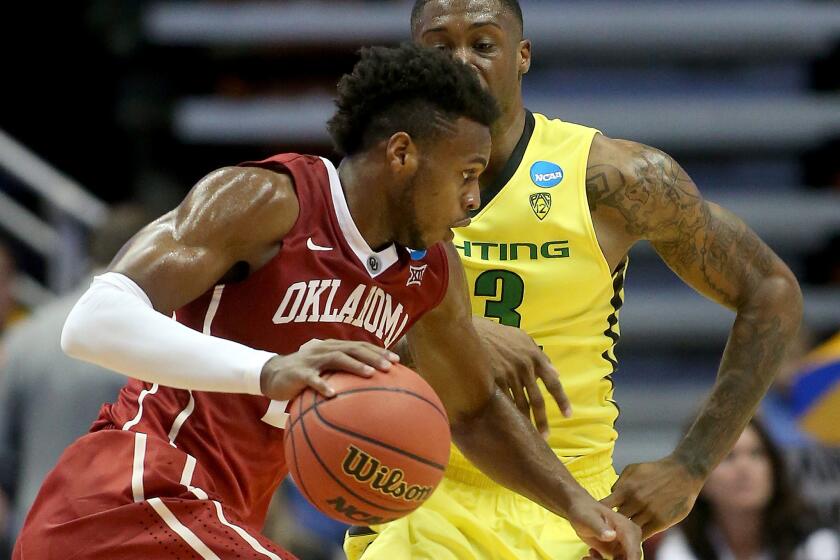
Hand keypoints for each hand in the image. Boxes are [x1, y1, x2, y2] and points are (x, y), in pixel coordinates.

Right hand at [260, 339, 398, 400]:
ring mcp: (312, 361)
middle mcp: (325, 350)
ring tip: (370, 374)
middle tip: (390, 367)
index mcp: (333, 348)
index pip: (360, 346)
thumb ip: (343, 372)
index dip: (379, 351)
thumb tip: (369, 384)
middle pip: (353, 349)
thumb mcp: (324, 370)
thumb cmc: (304, 374)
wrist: (271, 374)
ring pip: (336, 359)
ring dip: (354, 365)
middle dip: (373, 356)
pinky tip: (333, 395)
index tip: (397, 361)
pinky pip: (312, 380)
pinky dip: (323, 386)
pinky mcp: (299, 374)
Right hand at [472, 317, 570, 435]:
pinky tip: (508, 425)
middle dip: (542, 421)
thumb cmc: (497, 333)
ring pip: (520, 405)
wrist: (470, 330)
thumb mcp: (522, 338)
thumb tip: (555, 371)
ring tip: (525, 435)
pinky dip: (507, 415)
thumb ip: (539, 356)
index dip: (561, 400)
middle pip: (537, 400)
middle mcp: (525, 368)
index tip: (568, 415)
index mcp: (534, 357)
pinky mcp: (493, 381)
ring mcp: (508, 375)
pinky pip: (503, 402)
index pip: (553, 383)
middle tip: (545, 436)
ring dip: (524, 422)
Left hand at [566, 493, 641, 559]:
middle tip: (592, 559)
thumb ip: (600, 527)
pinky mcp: (617, 552)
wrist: (579, 509)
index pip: (634, 552)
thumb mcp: (589, 518)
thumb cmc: (584, 510)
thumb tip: (612, 536)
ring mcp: (624, 546)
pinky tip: (590, 554)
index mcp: (628, 529)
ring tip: (588, 557)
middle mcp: (630, 539)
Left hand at [601, 456, 703, 539]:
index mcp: (626, 489)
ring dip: (624, 533)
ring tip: (620, 536)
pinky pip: (644, 534)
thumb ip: (620, 483)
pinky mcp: (661, 522)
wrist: (683, 473)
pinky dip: (637, 537)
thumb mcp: (633, 469)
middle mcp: (636, 502)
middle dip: (611, 525)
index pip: (605, 506)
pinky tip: (634, 537)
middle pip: (616, 520)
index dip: (600, 513)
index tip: (599, 517)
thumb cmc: (655, 470)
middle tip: (607, 530)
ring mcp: (649, 513)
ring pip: (630, 530)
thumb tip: (611, 495)